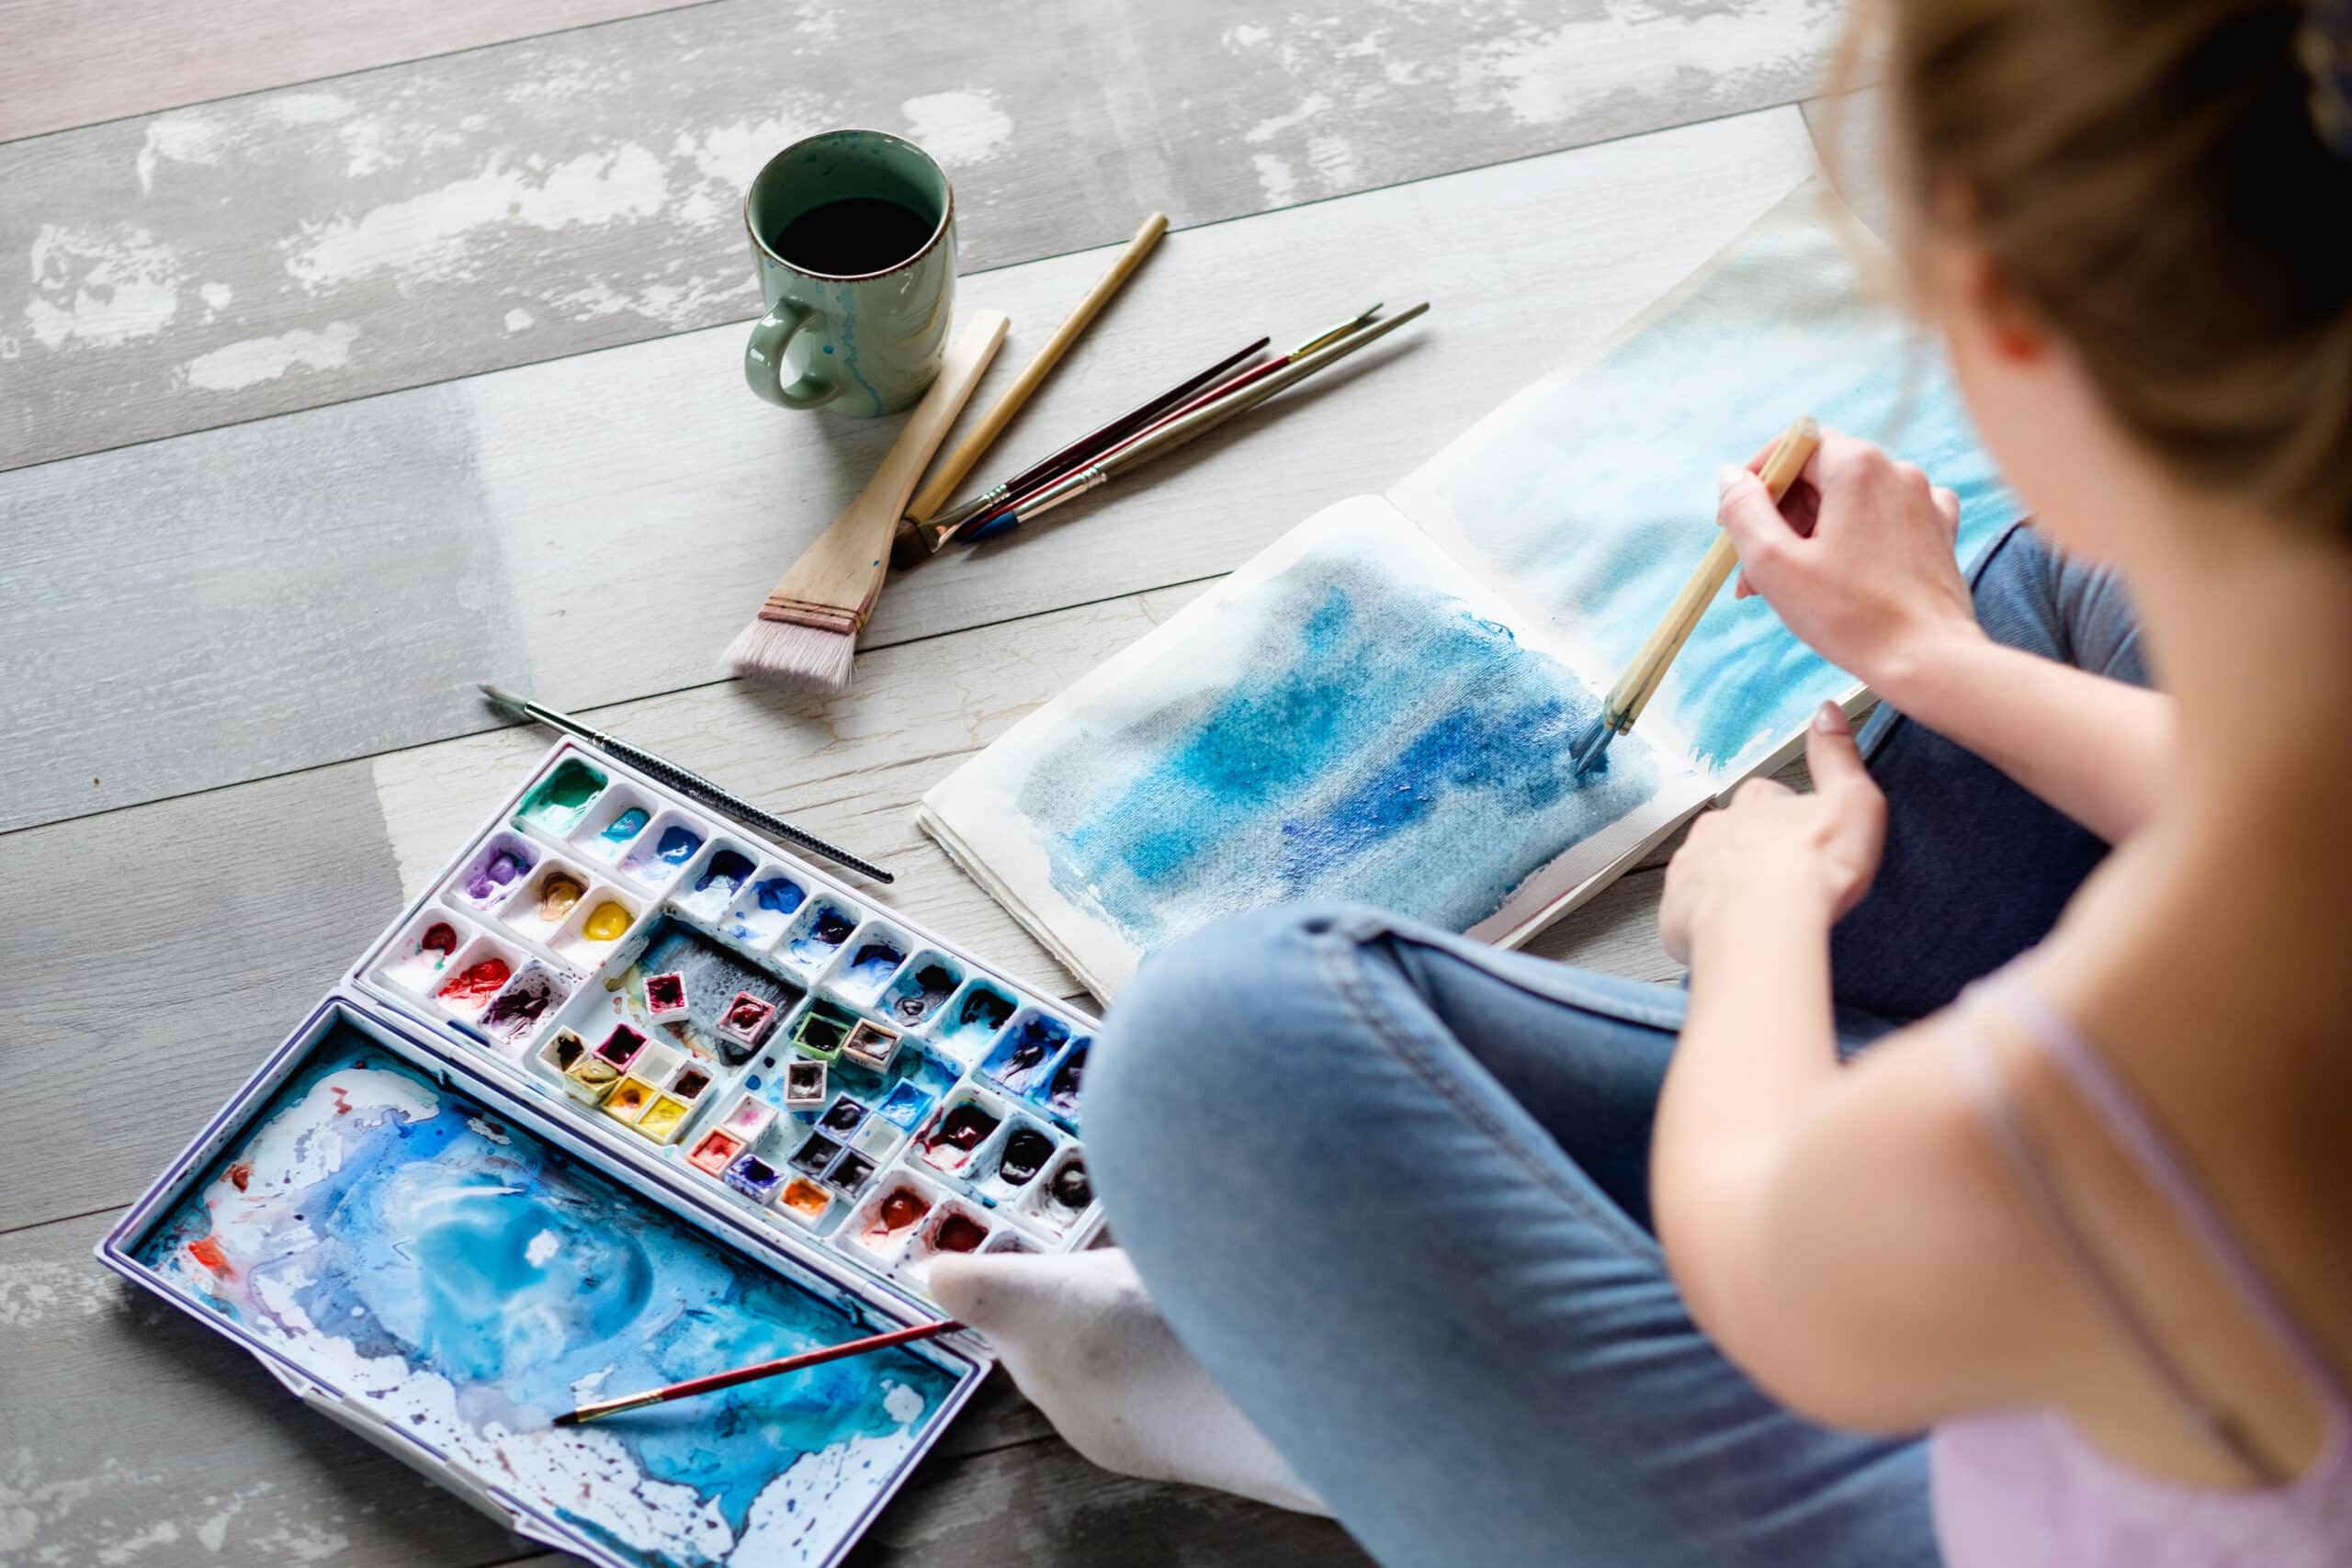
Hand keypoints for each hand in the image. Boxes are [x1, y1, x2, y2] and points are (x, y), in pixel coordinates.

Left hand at [1658, 703, 1885, 963]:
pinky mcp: (1674, 910)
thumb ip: (1838, 756)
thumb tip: (1827, 710)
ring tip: (1760, 913)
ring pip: (1708, 871)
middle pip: (1734, 834)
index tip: (1803, 839)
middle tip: (1783, 881)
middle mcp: (1715, 827)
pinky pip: (1689, 911)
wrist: (1764, 928)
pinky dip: (1707, 921)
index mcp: (1755, 801)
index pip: (1767, 797)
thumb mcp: (1852, 803)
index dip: (1786, 818)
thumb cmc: (1812, 871)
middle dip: (1753, 852)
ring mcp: (1690, 868)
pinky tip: (1735, 936)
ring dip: (1728, 886)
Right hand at [1717, 429, 1981, 702]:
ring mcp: (1924, 500)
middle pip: (1820, 474)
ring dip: (1812, 533)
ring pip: (1850, 499)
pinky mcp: (1938, 531)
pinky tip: (1847, 570)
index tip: (1738, 522)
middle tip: (1755, 571)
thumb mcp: (1775, 563)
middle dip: (1781, 517)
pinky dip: (1857, 537)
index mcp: (1857, 466)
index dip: (1758, 480)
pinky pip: (1885, 518)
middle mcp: (1896, 470)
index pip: (1793, 445)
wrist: (1929, 660)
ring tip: (1792, 586)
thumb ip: (1744, 510)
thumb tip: (1731, 475)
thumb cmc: (1850, 616)